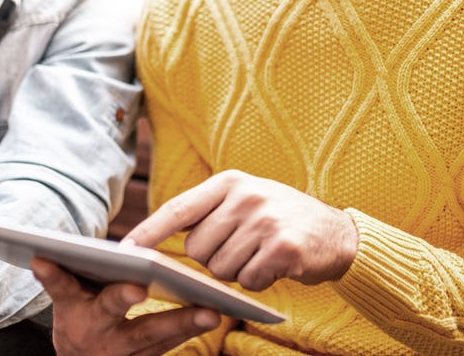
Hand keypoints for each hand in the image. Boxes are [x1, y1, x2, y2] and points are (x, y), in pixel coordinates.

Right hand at [31, 257, 219, 355]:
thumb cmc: (79, 314)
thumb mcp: (65, 298)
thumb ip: (58, 277)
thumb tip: (41, 255)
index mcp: (73, 309)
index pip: (63, 288)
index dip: (57, 275)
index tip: (50, 259)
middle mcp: (95, 333)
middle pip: (112, 312)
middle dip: (127, 299)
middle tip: (140, 286)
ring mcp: (121, 351)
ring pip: (151, 336)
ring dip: (181, 324)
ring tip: (211, 311)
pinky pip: (167, 346)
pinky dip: (189, 332)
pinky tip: (215, 315)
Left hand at [125, 170, 358, 290]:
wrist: (339, 233)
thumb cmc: (282, 219)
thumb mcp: (246, 201)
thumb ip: (209, 214)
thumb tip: (161, 246)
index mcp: (230, 182)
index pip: (178, 208)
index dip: (149, 231)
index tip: (124, 249)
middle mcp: (246, 196)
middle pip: (198, 249)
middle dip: (212, 260)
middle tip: (242, 249)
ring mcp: (265, 220)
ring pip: (221, 270)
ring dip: (238, 272)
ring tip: (261, 254)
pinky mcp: (284, 247)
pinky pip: (249, 280)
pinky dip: (259, 282)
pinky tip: (276, 266)